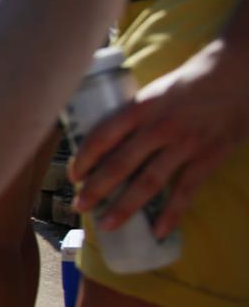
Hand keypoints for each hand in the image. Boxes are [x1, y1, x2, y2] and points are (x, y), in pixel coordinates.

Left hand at [70, 41, 248, 237]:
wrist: (239, 74)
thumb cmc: (190, 82)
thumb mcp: (154, 92)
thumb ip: (133, 115)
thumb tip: (103, 141)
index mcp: (141, 107)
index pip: (102, 136)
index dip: (84, 159)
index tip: (72, 176)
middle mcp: (159, 127)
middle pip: (120, 164)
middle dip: (96, 189)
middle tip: (78, 207)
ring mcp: (184, 144)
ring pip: (148, 182)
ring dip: (124, 207)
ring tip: (106, 225)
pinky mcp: (208, 157)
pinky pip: (185, 191)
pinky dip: (171, 214)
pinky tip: (157, 232)